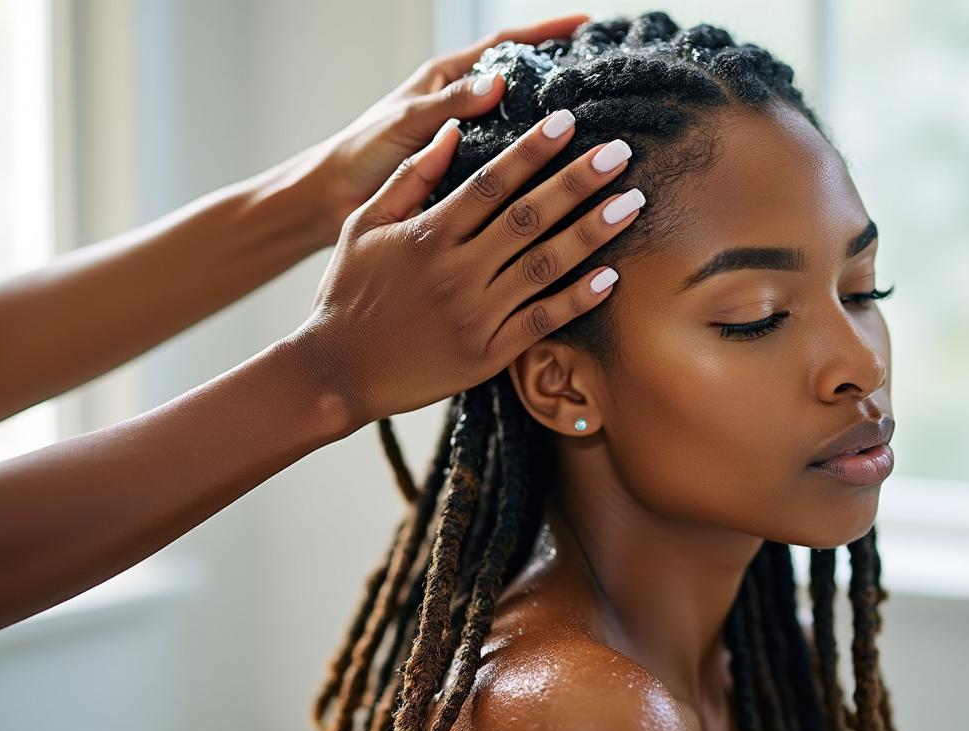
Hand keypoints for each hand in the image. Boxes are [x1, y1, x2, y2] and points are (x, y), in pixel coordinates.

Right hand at [293, 108, 645, 426]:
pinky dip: (578, 299)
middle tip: (619, 152)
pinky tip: (611, 275)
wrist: (337, 372)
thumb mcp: (365, 225)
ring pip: (545, 265)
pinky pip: (542, 321)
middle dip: (578, 181)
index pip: (491, 182)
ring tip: (631, 202)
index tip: (568, 121)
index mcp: (427, 234)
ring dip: (592, 232)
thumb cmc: (349, 292)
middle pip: (529, 216)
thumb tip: (452, 130)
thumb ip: (410, 178)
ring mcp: (476, 314)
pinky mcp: (488, 354)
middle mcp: (456, 271)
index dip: (532, 150)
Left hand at [302, 13, 591, 242]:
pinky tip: (566, 178)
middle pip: (525, 84)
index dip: (545, 34)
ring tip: (599, 129)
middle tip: (604, 79)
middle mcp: (464, 109)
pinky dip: (538, 169)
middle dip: (563, 77)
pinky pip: (513, 168)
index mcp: (448, 81)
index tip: (584, 26)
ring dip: (555, 129)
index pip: (505, 46)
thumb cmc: (361, 152)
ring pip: (523, 128)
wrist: (333, 201)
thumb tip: (497, 82)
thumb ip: (448, 104)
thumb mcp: (405, 121)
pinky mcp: (470, 179)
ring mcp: (470, 143)